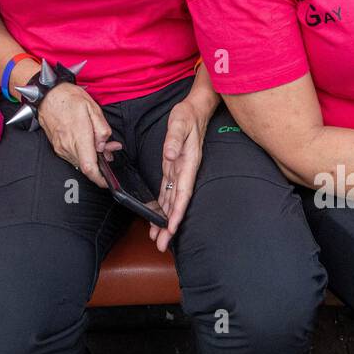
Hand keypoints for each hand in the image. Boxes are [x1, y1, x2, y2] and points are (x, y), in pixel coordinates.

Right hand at [37, 82, 121, 188]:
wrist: (47, 95)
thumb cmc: (69, 98)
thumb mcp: (92, 107)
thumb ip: (101, 128)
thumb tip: (103, 145)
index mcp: (78, 135)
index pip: (89, 166)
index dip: (99, 178)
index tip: (107, 181)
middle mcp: (68, 145)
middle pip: (87, 167)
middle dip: (101, 163)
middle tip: (110, 148)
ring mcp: (61, 148)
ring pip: (80, 163)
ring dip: (92, 158)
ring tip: (100, 142)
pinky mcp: (58, 147)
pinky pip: (73, 157)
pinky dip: (83, 154)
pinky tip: (88, 142)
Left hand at [149, 98, 210, 251]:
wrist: (195, 108)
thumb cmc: (187, 115)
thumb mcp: (179, 123)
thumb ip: (174, 139)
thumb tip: (170, 156)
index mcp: (187, 164)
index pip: (182, 193)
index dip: (176, 212)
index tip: (171, 228)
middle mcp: (184, 171)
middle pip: (177, 203)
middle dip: (170, 225)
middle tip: (161, 245)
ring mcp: (180, 170)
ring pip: (172, 200)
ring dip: (165, 219)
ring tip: (158, 238)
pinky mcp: (174, 167)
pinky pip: (168, 191)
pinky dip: (163, 205)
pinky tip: (158, 216)